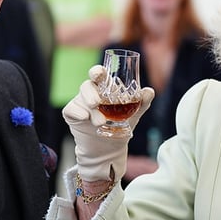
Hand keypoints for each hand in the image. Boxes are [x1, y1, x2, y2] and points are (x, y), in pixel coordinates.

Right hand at [62, 65, 153, 181]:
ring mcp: (81, 103)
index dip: (97, 71)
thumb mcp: (134, 113)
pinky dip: (77, 113)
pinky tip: (85, 118)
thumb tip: (149, 91)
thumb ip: (142, 102)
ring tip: (101, 122)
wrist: (109, 148)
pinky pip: (71, 110)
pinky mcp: (73, 115)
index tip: (98, 74)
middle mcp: (91, 92)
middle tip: (97, 103)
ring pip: (80, 99)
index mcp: (105, 87)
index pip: (99, 74)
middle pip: (87, 85)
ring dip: (90, 109)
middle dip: (91, 93)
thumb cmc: (121, 124)